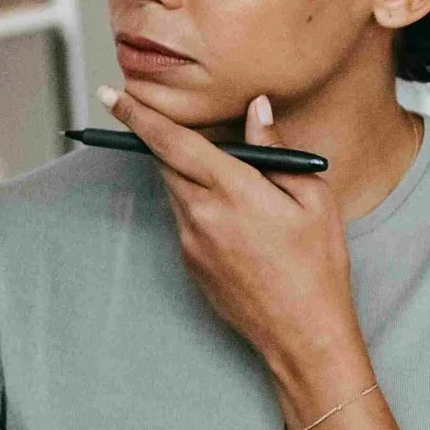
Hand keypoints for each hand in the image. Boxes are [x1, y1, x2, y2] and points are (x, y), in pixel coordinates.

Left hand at [101, 85, 365, 400]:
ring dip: (188, 174)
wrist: (301, 333)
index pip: (171, 142)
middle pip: (165, 162)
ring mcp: (188, 241)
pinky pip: (184, 219)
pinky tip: (236, 219)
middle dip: (168, 141)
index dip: (138, 116)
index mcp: (231, 191)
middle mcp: (200, 214)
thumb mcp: (312, 200)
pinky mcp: (187, 262)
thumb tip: (256, 110)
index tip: (112, 96)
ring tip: (232, 180)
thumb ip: (275, 151)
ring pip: (174, 190)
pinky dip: (199, 205)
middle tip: (186, 128)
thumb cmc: (317, 265)